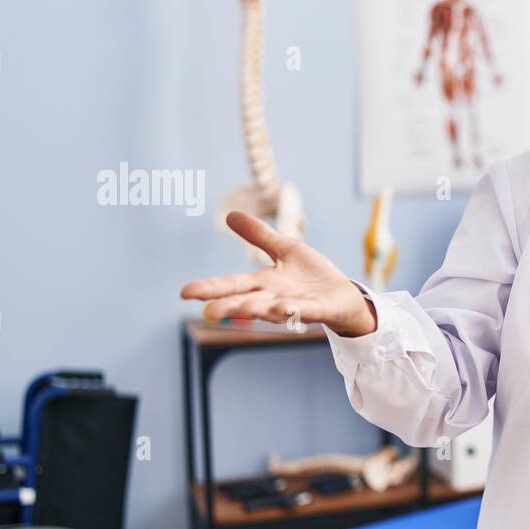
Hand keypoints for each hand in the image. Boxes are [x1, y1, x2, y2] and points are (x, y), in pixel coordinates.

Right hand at [179, 211, 377, 337]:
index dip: (210, 288)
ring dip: (258, 310)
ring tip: (241, 309)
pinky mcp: (319, 309)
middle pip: (247, 301)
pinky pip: (304, 311)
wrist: (344, 295)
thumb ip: (259, 236)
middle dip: (229, 306)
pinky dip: (294, 310)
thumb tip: (230, 215)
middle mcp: (275, 297)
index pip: (233, 284)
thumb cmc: (313, 276)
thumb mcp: (285, 250)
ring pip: (273, 309)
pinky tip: (283, 307)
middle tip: (209, 313)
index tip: (185, 292)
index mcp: (265, 283)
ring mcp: (296, 305)